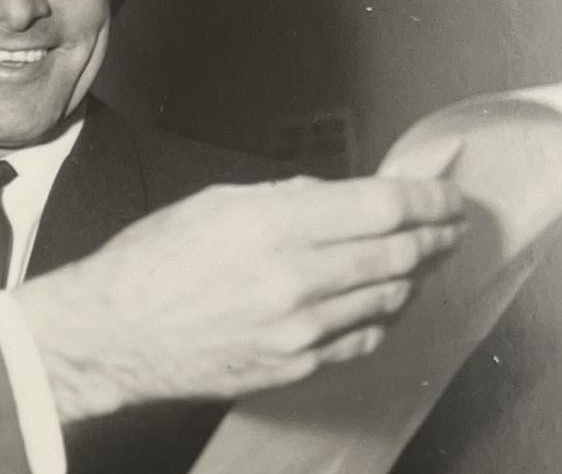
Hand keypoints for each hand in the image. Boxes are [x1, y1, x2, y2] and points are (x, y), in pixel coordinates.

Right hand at [14, 176, 465, 421]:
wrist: (111, 335)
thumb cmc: (149, 264)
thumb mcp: (211, 204)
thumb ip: (282, 198)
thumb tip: (337, 196)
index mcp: (269, 225)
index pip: (380, 207)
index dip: (427, 199)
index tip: (446, 195)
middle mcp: (292, 278)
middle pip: (398, 254)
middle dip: (435, 236)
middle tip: (449, 226)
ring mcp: (298, 329)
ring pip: (389, 299)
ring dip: (414, 276)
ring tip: (420, 260)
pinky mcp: (295, 366)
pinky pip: (363, 340)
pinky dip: (383, 317)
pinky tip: (383, 302)